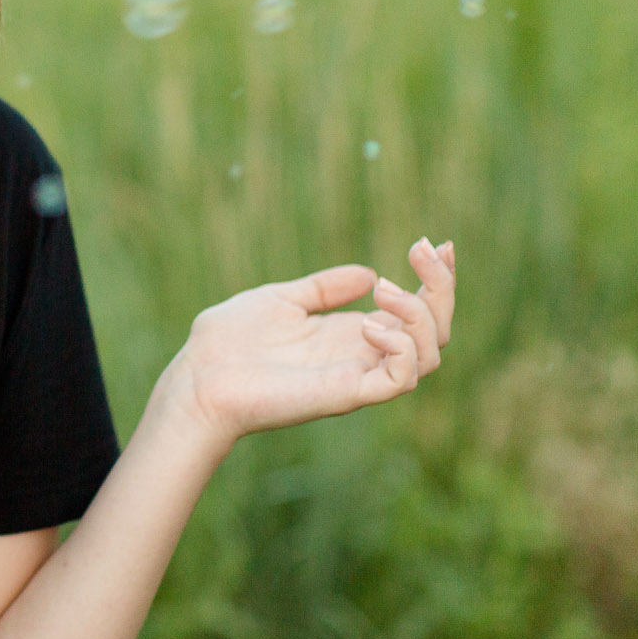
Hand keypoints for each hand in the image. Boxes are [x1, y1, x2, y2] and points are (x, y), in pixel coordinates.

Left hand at [159, 237, 457, 448]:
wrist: (197, 377)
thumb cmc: (229, 342)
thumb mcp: (282, 300)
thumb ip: (323, 289)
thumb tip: (368, 273)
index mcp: (350, 334)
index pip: (415, 313)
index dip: (435, 281)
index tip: (438, 244)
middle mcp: (362, 356)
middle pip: (435, 332)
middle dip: (440, 289)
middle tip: (420, 249)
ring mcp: (358, 376)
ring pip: (429, 355)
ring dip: (420, 314)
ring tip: (385, 289)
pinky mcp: (347, 394)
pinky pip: (401, 380)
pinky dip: (400, 347)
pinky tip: (369, 325)